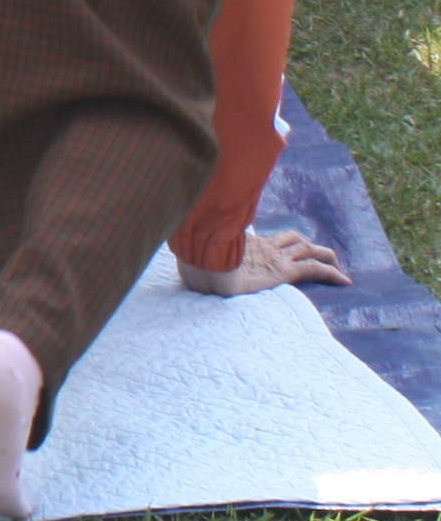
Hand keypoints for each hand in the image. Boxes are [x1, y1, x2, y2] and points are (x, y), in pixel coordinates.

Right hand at [179, 226, 352, 294]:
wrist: (203, 271)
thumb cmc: (196, 265)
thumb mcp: (198, 260)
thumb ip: (198, 254)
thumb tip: (175, 244)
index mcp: (247, 245)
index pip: (271, 238)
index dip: (284, 241)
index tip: (290, 247)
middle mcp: (264, 248)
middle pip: (293, 240)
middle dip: (307, 245)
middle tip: (319, 253)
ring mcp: (275, 257)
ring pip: (308, 250)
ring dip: (324, 255)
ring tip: (336, 265)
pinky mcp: (283, 270)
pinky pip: (314, 269)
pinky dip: (332, 273)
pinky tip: (345, 281)